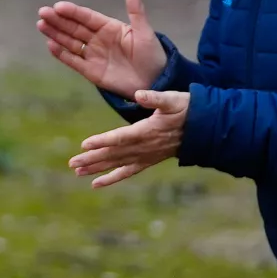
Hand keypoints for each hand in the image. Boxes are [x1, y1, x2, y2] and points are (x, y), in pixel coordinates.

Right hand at [37, 0, 170, 96]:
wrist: (155, 82)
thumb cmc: (152, 55)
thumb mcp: (144, 32)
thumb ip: (136, 11)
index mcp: (109, 27)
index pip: (87, 17)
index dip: (73, 12)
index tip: (58, 6)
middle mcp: (98, 39)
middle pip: (74, 28)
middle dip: (58, 20)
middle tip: (43, 12)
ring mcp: (93, 55)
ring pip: (70, 42)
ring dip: (55, 34)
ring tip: (41, 25)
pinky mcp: (90, 71)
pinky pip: (73, 60)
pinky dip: (61, 53)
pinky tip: (50, 44)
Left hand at [68, 89, 188, 187]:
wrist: (204, 128)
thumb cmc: (186, 109)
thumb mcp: (173, 99)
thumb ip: (156, 98)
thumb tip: (140, 94)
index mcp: (147, 131)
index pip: (121, 137)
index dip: (103, 140)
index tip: (85, 144)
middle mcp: (144, 147)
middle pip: (114, 154)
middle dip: (92, 159)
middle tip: (72, 163)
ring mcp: (145, 156)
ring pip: (117, 164)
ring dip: (96, 168)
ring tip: (76, 172)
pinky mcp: (147, 161)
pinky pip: (127, 172)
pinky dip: (111, 178)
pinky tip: (95, 184)